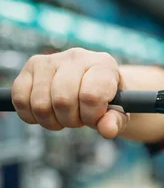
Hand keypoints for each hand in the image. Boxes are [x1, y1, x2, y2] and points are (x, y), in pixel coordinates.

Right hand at [11, 47, 128, 138]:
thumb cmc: (108, 100)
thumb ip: (115, 121)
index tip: (96, 118)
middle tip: (79, 119)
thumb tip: (108, 130)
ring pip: (40, 103)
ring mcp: (51, 59)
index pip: (91, 95)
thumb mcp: (118, 113)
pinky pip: (20, 98)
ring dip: (52, 121)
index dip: (91, 115)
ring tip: (65, 116)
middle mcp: (77, 56)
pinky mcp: (31, 66)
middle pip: (62, 100)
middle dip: (71, 120)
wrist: (95, 86)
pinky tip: (48, 113)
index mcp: (103, 64)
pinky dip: (32, 116)